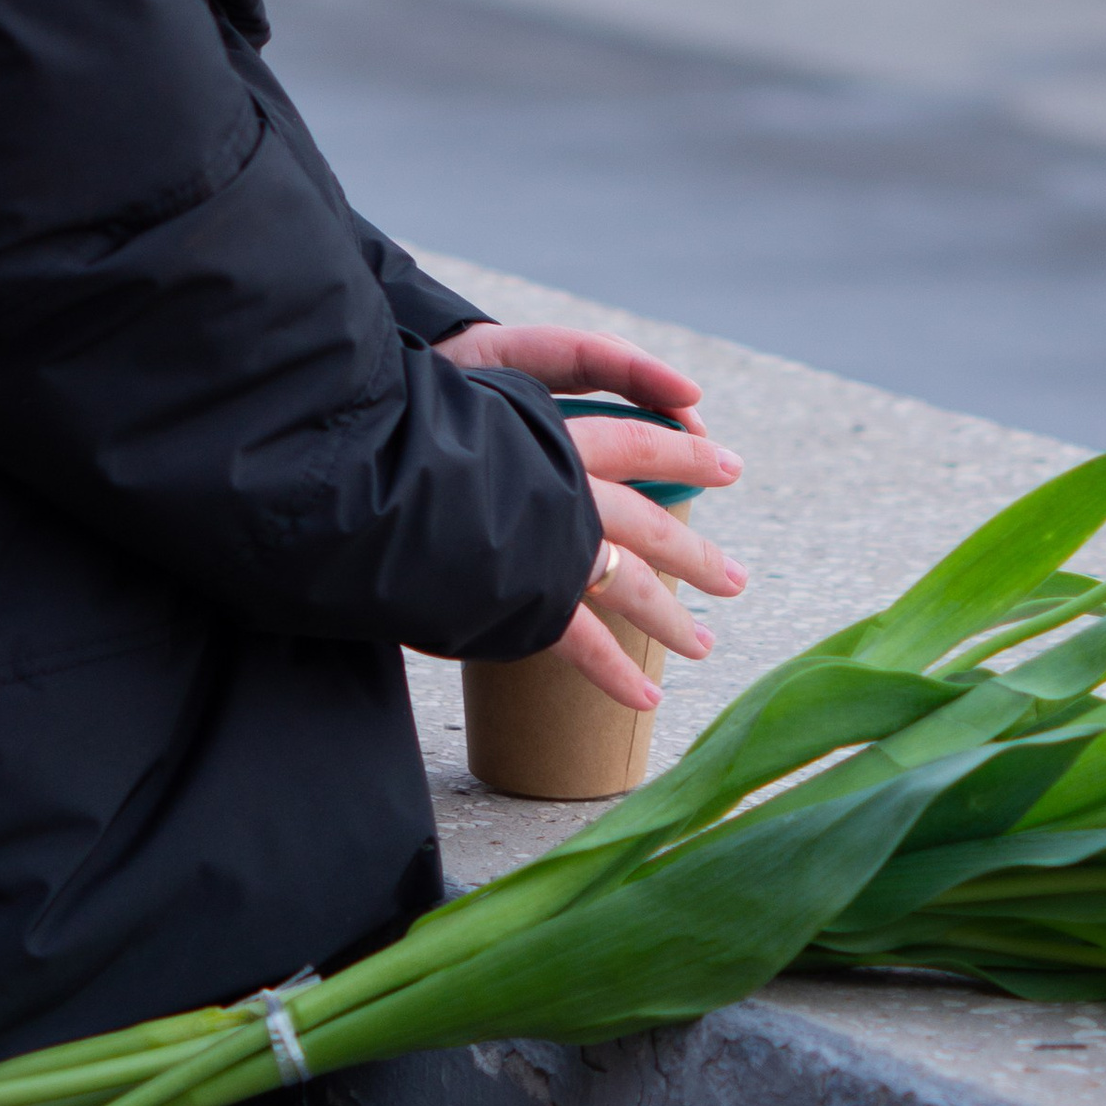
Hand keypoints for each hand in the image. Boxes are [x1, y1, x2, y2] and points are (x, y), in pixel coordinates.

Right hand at [435, 322, 747, 714]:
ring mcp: (553, 543)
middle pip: (652, 521)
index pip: (637, 443)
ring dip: (670, 618)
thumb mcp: (468, 408)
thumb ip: (504, 430)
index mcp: (555, 434)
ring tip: (702, 646)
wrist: (370, 474)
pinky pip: (582, 642)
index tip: (724, 465)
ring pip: (631, 583)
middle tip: (735, 580)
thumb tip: (520, 444)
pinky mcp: (528, 596)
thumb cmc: (405, 431)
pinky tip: (646, 698)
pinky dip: (615, 673)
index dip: (682, 456)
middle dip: (696, 553)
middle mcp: (566, 487)